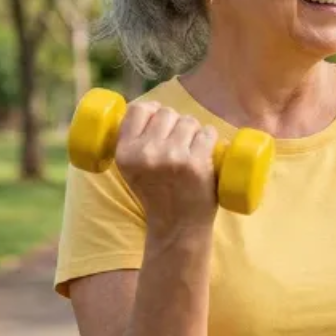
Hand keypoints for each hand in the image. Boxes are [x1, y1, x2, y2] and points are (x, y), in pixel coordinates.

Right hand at [114, 101, 220, 230]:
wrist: (176, 228)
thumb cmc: (156, 194)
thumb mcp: (131, 170)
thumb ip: (134, 142)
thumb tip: (151, 107)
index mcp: (125, 153)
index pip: (139, 110)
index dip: (153, 110)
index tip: (160, 118)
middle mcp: (146, 153)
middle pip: (167, 113)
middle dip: (176, 123)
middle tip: (179, 143)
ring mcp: (172, 158)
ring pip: (189, 121)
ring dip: (194, 131)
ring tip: (192, 150)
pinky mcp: (196, 164)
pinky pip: (207, 133)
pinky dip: (210, 138)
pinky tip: (207, 151)